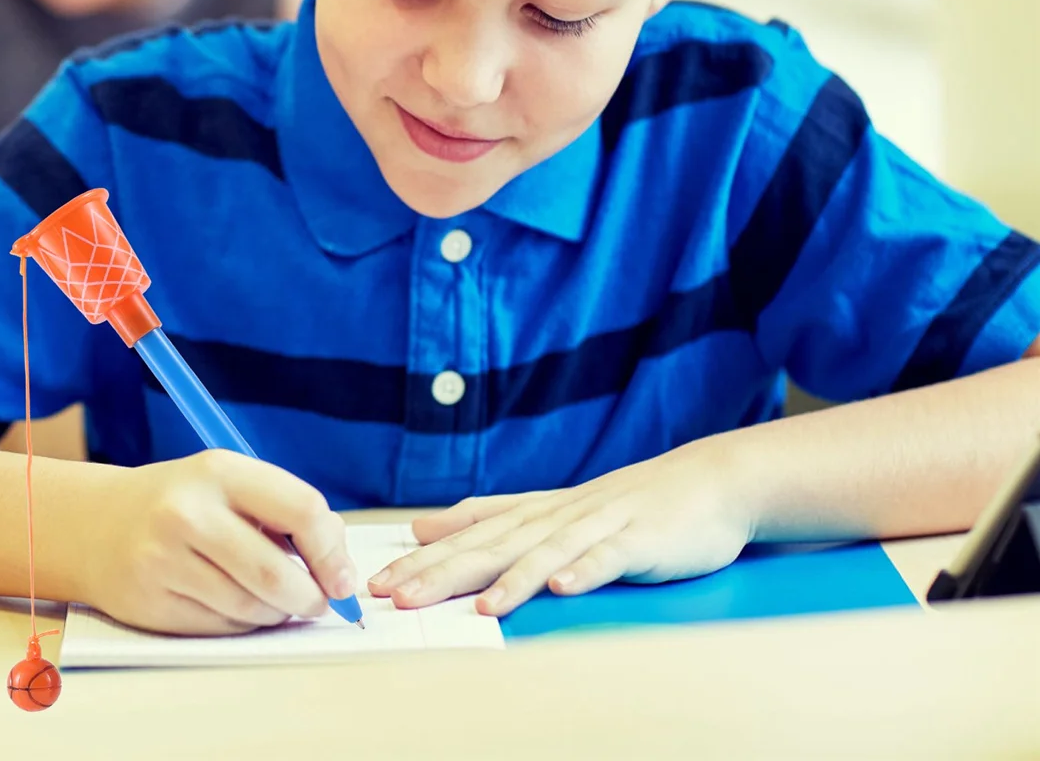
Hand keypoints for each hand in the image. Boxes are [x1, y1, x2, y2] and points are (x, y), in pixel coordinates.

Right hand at [84, 450, 355, 634]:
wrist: (96, 524)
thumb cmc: (184, 501)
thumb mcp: (231, 483)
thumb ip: (285, 511)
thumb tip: (338, 563)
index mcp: (220, 471)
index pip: (301, 509)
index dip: (332, 550)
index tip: (344, 577)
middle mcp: (188, 513)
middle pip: (275, 572)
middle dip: (311, 597)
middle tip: (321, 602)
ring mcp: (164, 560)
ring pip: (250, 608)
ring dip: (278, 613)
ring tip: (280, 602)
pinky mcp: (149, 603)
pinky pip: (220, 628)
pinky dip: (245, 625)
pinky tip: (241, 608)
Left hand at [367, 438, 750, 615]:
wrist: (708, 482)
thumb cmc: (629, 504)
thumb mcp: (553, 508)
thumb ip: (492, 516)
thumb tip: (426, 524)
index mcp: (538, 511)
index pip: (472, 533)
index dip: (427, 557)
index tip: (381, 580)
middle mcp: (560, 514)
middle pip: (495, 543)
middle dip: (446, 572)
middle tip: (400, 596)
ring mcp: (600, 525)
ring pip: (547, 551)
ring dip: (512, 578)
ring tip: (481, 607)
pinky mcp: (640, 540)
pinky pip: (609, 557)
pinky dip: (585, 571)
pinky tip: (563, 587)